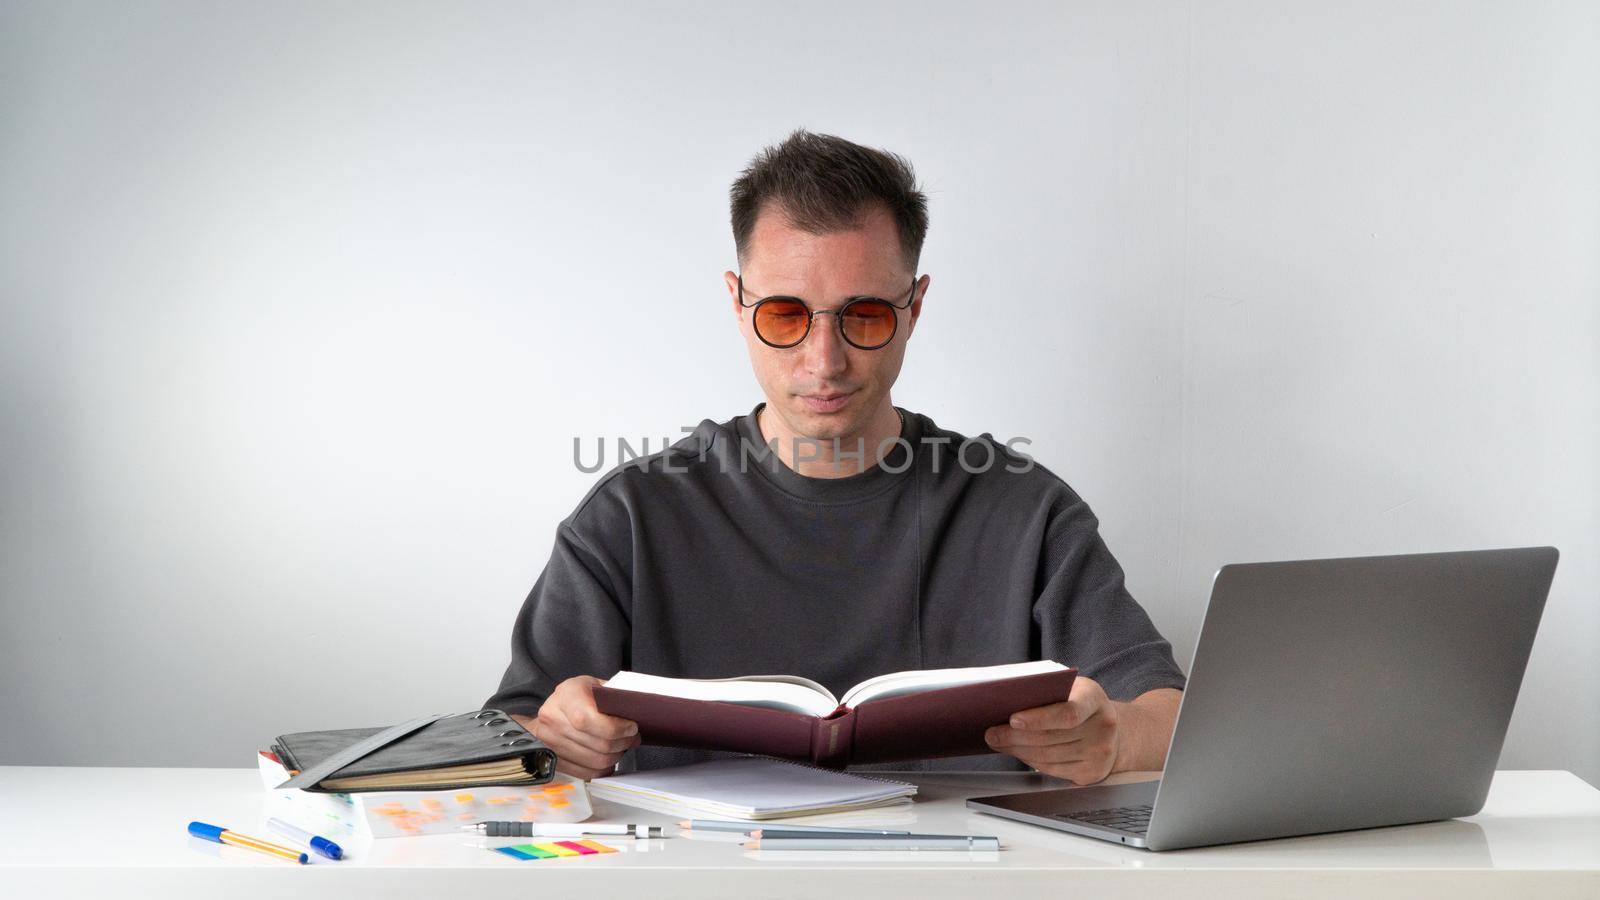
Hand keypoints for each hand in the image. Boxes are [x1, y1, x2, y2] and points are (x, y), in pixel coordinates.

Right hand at [512, 675, 640, 779]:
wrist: (554, 708)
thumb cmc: (579, 695)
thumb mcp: (597, 685)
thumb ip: (615, 696)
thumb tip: (638, 711)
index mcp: (566, 695)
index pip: (588, 719)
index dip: (615, 728)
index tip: (631, 727)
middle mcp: (553, 719)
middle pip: (598, 743)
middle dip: (623, 743)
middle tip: (633, 737)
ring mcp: (550, 742)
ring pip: (595, 761)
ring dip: (616, 756)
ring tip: (622, 746)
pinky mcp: (554, 760)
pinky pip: (586, 773)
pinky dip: (604, 768)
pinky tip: (609, 757)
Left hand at [984, 675, 1120, 783]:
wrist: (1112, 729)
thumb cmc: (1080, 703)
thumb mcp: (1070, 688)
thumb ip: (1046, 690)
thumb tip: (1006, 701)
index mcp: (1094, 699)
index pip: (1067, 712)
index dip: (1038, 719)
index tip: (1012, 719)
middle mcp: (1102, 727)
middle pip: (1052, 738)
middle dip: (1015, 737)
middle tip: (992, 734)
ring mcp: (1100, 753)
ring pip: (1048, 756)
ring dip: (1018, 750)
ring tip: (999, 742)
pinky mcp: (1092, 772)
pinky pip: (1053, 769)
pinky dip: (1031, 761)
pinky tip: (1018, 752)